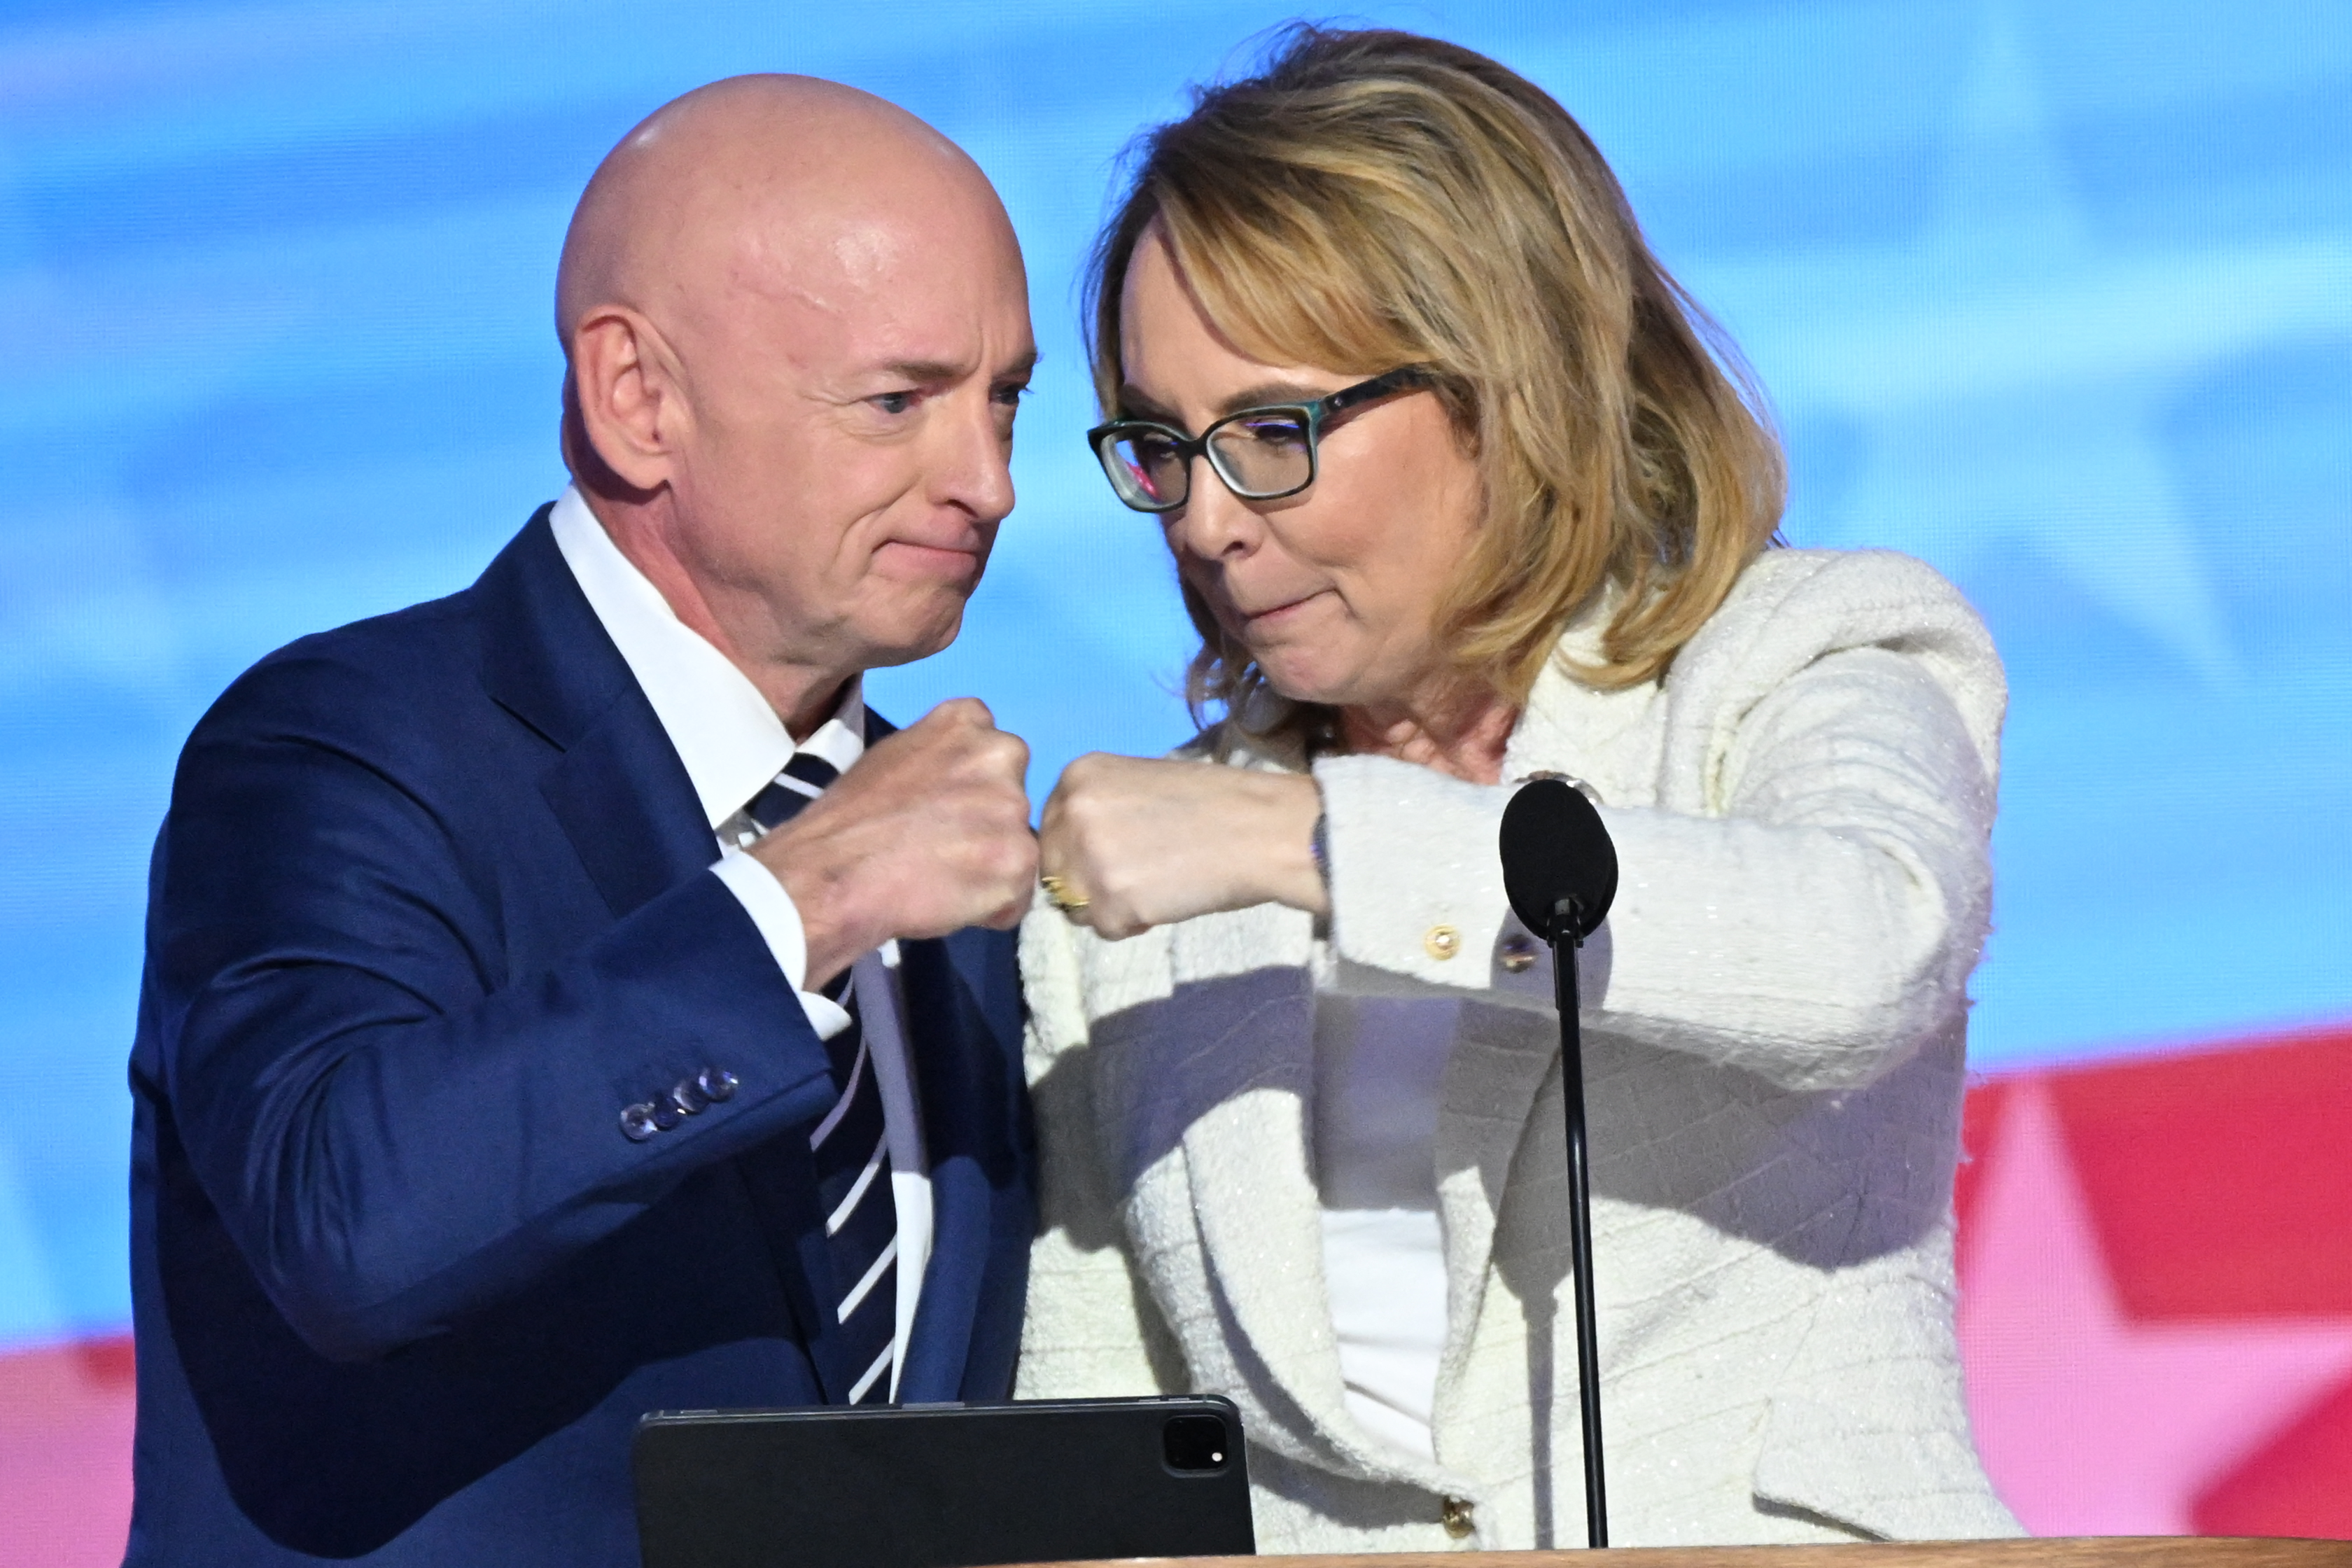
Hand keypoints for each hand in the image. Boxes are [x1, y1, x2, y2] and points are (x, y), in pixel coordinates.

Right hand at [752, 698, 1033, 986]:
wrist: (836, 872)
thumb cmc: (850, 819)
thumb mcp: (892, 758)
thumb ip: (937, 759)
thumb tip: (951, 783)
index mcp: (966, 721)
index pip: (992, 749)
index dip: (971, 786)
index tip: (944, 809)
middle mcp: (1001, 752)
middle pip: (1011, 797)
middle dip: (988, 824)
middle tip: (944, 849)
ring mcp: (1013, 807)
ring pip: (1017, 847)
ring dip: (991, 868)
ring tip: (942, 881)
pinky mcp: (1019, 859)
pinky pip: (1018, 894)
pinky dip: (993, 908)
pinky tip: (952, 906)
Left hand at [1037, 754, 1325, 939]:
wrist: (1261, 831)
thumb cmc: (1213, 804)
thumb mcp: (1138, 783)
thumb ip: (1097, 808)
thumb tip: (1070, 850)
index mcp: (1078, 775)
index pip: (1049, 830)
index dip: (1082, 850)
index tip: (1124, 850)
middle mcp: (1072, 811)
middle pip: (1054, 869)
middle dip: (1089, 882)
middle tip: (1142, 872)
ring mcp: (1087, 856)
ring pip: (1073, 905)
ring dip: (1109, 906)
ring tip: (1156, 884)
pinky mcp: (1110, 898)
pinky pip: (1104, 929)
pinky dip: (1133, 924)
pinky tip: (1165, 899)